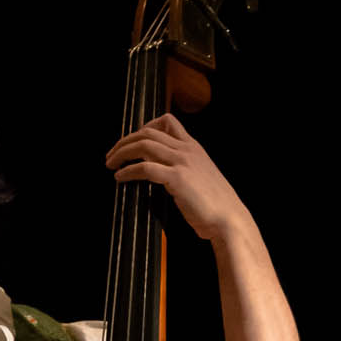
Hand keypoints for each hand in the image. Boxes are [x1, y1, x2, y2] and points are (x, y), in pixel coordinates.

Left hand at [106, 115, 249, 242]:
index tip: (131, 141)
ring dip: (122, 152)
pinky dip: (128, 171)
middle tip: (112, 154)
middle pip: (148, 132)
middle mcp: (187, 149)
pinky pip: (145, 168)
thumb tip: (165, 175)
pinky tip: (119, 178)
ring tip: (110, 164)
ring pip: (144, 145)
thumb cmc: (215, 206)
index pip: (167, 121)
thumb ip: (185, 170)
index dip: (144, 127)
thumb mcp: (201, 179)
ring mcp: (182, 162)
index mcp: (194, 147)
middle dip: (125, 140)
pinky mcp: (177, 178)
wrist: (229, 219)